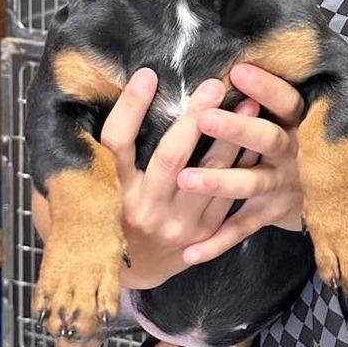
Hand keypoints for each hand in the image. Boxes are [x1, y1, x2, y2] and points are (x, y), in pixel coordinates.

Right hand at [100, 68, 261, 288]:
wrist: (133, 272)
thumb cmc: (109, 219)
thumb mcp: (91, 191)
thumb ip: (94, 157)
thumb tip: (95, 101)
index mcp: (112, 193)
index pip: (117, 144)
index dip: (131, 108)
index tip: (147, 74)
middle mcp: (145, 209)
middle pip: (171, 158)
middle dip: (194, 118)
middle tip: (214, 85)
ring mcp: (178, 225)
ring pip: (209, 176)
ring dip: (231, 138)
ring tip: (248, 104)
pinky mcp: (204, 235)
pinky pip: (228, 196)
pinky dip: (242, 166)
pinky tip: (256, 140)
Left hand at [177, 63, 304, 265]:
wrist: (334, 195)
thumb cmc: (295, 138)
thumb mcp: (292, 115)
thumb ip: (266, 97)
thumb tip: (228, 57)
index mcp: (297, 122)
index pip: (287, 101)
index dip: (266, 87)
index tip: (238, 68)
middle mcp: (293, 153)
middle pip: (268, 139)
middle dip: (237, 129)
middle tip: (204, 117)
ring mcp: (284, 185)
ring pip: (252, 183)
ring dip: (220, 181)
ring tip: (186, 178)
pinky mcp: (273, 213)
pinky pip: (243, 228)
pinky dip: (217, 242)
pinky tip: (188, 251)